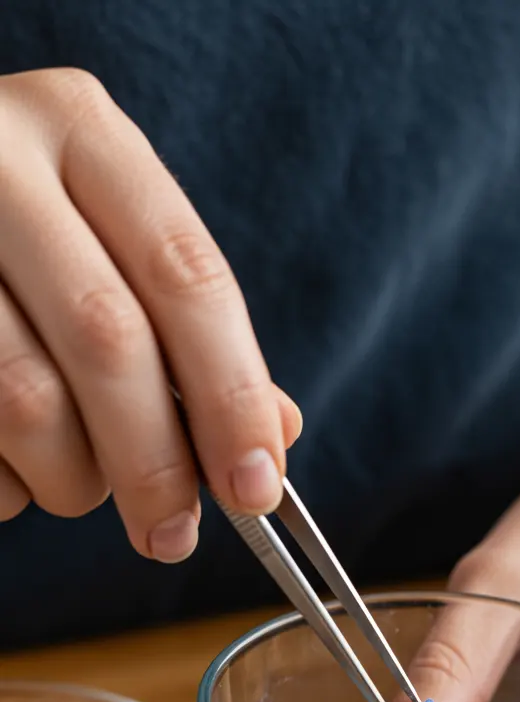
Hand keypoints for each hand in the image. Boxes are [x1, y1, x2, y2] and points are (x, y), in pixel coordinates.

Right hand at [0, 69, 300, 559]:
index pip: (186, 275)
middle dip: (156, 463)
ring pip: (28, 403)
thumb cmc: (20, 241)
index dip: (233, 397)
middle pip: (109, 340)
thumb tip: (275, 435)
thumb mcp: (107, 243)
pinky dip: (9, 487)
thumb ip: (188, 331)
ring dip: (71, 480)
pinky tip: (14, 467)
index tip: (257, 489)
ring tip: (76, 487)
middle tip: (173, 536)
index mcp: (79, 129)